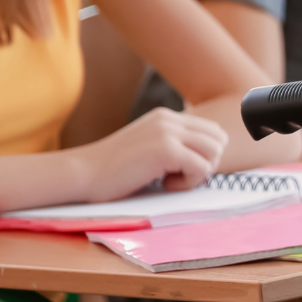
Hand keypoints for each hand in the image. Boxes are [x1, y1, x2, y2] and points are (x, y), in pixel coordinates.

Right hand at [75, 107, 227, 199]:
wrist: (83, 173)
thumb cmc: (113, 170)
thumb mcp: (147, 146)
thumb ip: (172, 144)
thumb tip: (207, 158)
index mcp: (166, 117)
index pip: (212, 130)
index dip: (205, 155)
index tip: (182, 169)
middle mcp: (169, 120)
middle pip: (219, 139)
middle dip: (207, 162)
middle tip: (180, 176)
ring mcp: (168, 133)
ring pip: (215, 152)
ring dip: (199, 172)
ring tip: (171, 179)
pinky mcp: (166, 150)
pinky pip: (202, 168)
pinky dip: (188, 183)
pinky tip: (164, 184)